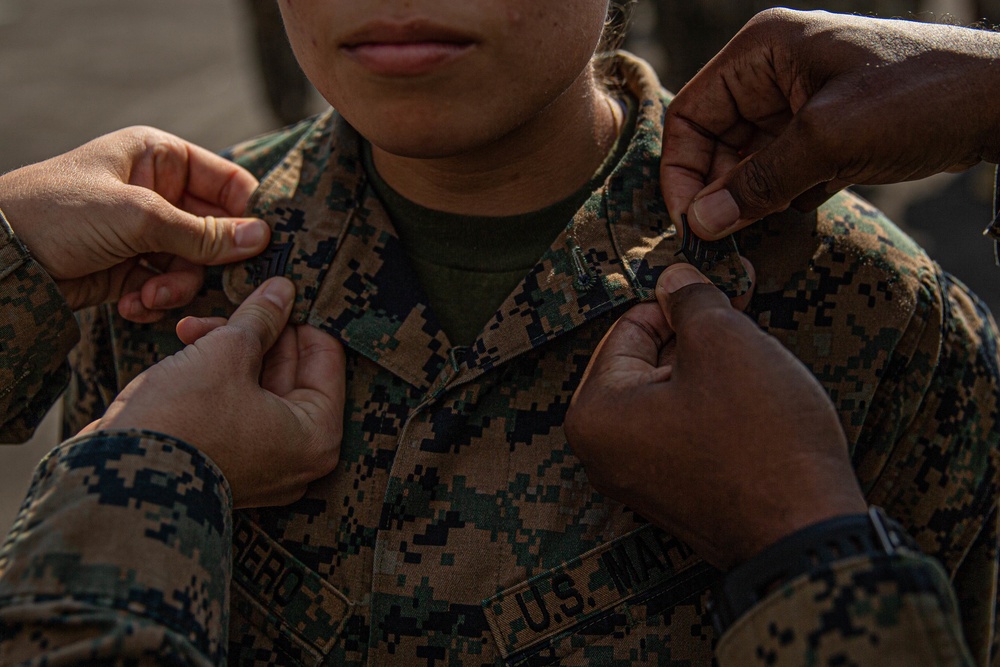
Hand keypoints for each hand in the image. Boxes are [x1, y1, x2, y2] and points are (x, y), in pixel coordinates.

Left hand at [0, 126, 269, 319]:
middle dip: (208, 261)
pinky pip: (167, 285)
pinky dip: (156, 299)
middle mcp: (158, 192)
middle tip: (210, 282)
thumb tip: (263, 238)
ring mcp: (145, 232)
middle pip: (217, 230)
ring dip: (178, 286)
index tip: (262, 246)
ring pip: (194, 264)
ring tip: (151, 296)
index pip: (229, 182)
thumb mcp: (138, 216)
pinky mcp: (131, 267)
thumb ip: (203, 232)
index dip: (248, 214)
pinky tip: (134, 305)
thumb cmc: (58, 212)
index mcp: (160, 158)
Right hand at [87, 277, 345, 507]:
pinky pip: (236, 409)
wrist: (115, 480)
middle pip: (291, 372)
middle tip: (228, 307)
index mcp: (317, 436)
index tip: (274, 292)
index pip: (326, 358)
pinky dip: (217, 378)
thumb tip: (283, 290)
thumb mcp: (227, 352)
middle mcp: (298, 458)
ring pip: (259, 387)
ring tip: (192, 327)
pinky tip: (187, 346)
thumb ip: (261, 318)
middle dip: (255, 334)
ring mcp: (263, 465)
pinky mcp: (227, 464)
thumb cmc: (182, 420)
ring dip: (229, 349)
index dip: (297, 319)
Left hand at [565, 263, 865, 568]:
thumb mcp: (724, 342)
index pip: (627, 329)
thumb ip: (690, 300)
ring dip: (709, 371)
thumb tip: (673, 278)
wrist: (808, 532)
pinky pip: (685, 431)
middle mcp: (604, 454)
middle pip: (645, 364)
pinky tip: (755, 401)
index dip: (677, 302)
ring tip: (755, 361)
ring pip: (670, 396)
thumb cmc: (760, 437)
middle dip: (694, 337)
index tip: (717, 288)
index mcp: (596, 414)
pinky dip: (715, 408)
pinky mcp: (676, 496)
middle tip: (740, 315)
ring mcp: (638, 481)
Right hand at [661, 8, 999, 238]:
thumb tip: (701, 223)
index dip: (681, 168)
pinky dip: (777, 199)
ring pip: (748, 160)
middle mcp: (773, 74)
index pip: (691, 113)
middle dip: (715, 189)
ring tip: (749, 236)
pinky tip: (784, 220)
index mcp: (762, 52)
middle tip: (717, 238)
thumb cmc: (923, 94)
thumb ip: (759, 182)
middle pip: (715, 140)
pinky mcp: (826, 134)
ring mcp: (800, 104)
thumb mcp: (829, 138)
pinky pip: (781, 171)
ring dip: (746, 199)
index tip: (688, 218)